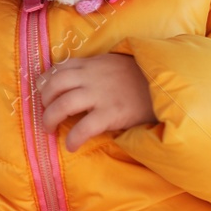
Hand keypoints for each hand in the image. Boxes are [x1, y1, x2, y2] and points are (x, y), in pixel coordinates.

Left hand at [38, 53, 156, 152]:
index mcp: (92, 64)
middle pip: (54, 85)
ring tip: (50, 130)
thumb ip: (93, 70)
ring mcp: (101, 94)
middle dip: (43, 101)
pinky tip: (71, 146)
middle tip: (45, 114)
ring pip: (63, 104)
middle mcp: (92, 77)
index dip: (45, 82)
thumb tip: (72, 82)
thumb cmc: (141, 78)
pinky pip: (84, 127)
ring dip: (49, 119)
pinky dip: (73, 138)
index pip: (58, 69)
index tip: (42, 94)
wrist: (168, 86)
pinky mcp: (112, 113)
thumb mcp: (113, 64)